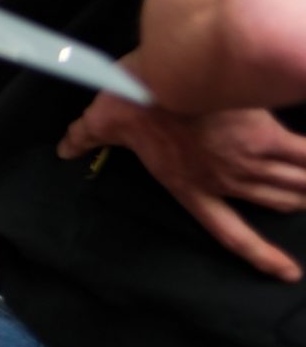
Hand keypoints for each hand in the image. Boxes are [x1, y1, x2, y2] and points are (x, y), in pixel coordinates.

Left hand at [59, 91, 305, 281]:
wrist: (162, 73)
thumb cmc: (131, 95)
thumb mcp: (103, 120)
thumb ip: (87, 136)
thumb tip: (64, 146)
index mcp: (188, 185)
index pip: (230, 233)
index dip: (260, 255)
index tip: (288, 272)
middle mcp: (223, 181)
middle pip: (276, 203)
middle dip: (296, 202)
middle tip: (305, 195)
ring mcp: (247, 163)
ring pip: (296, 186)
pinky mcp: (265, 138)